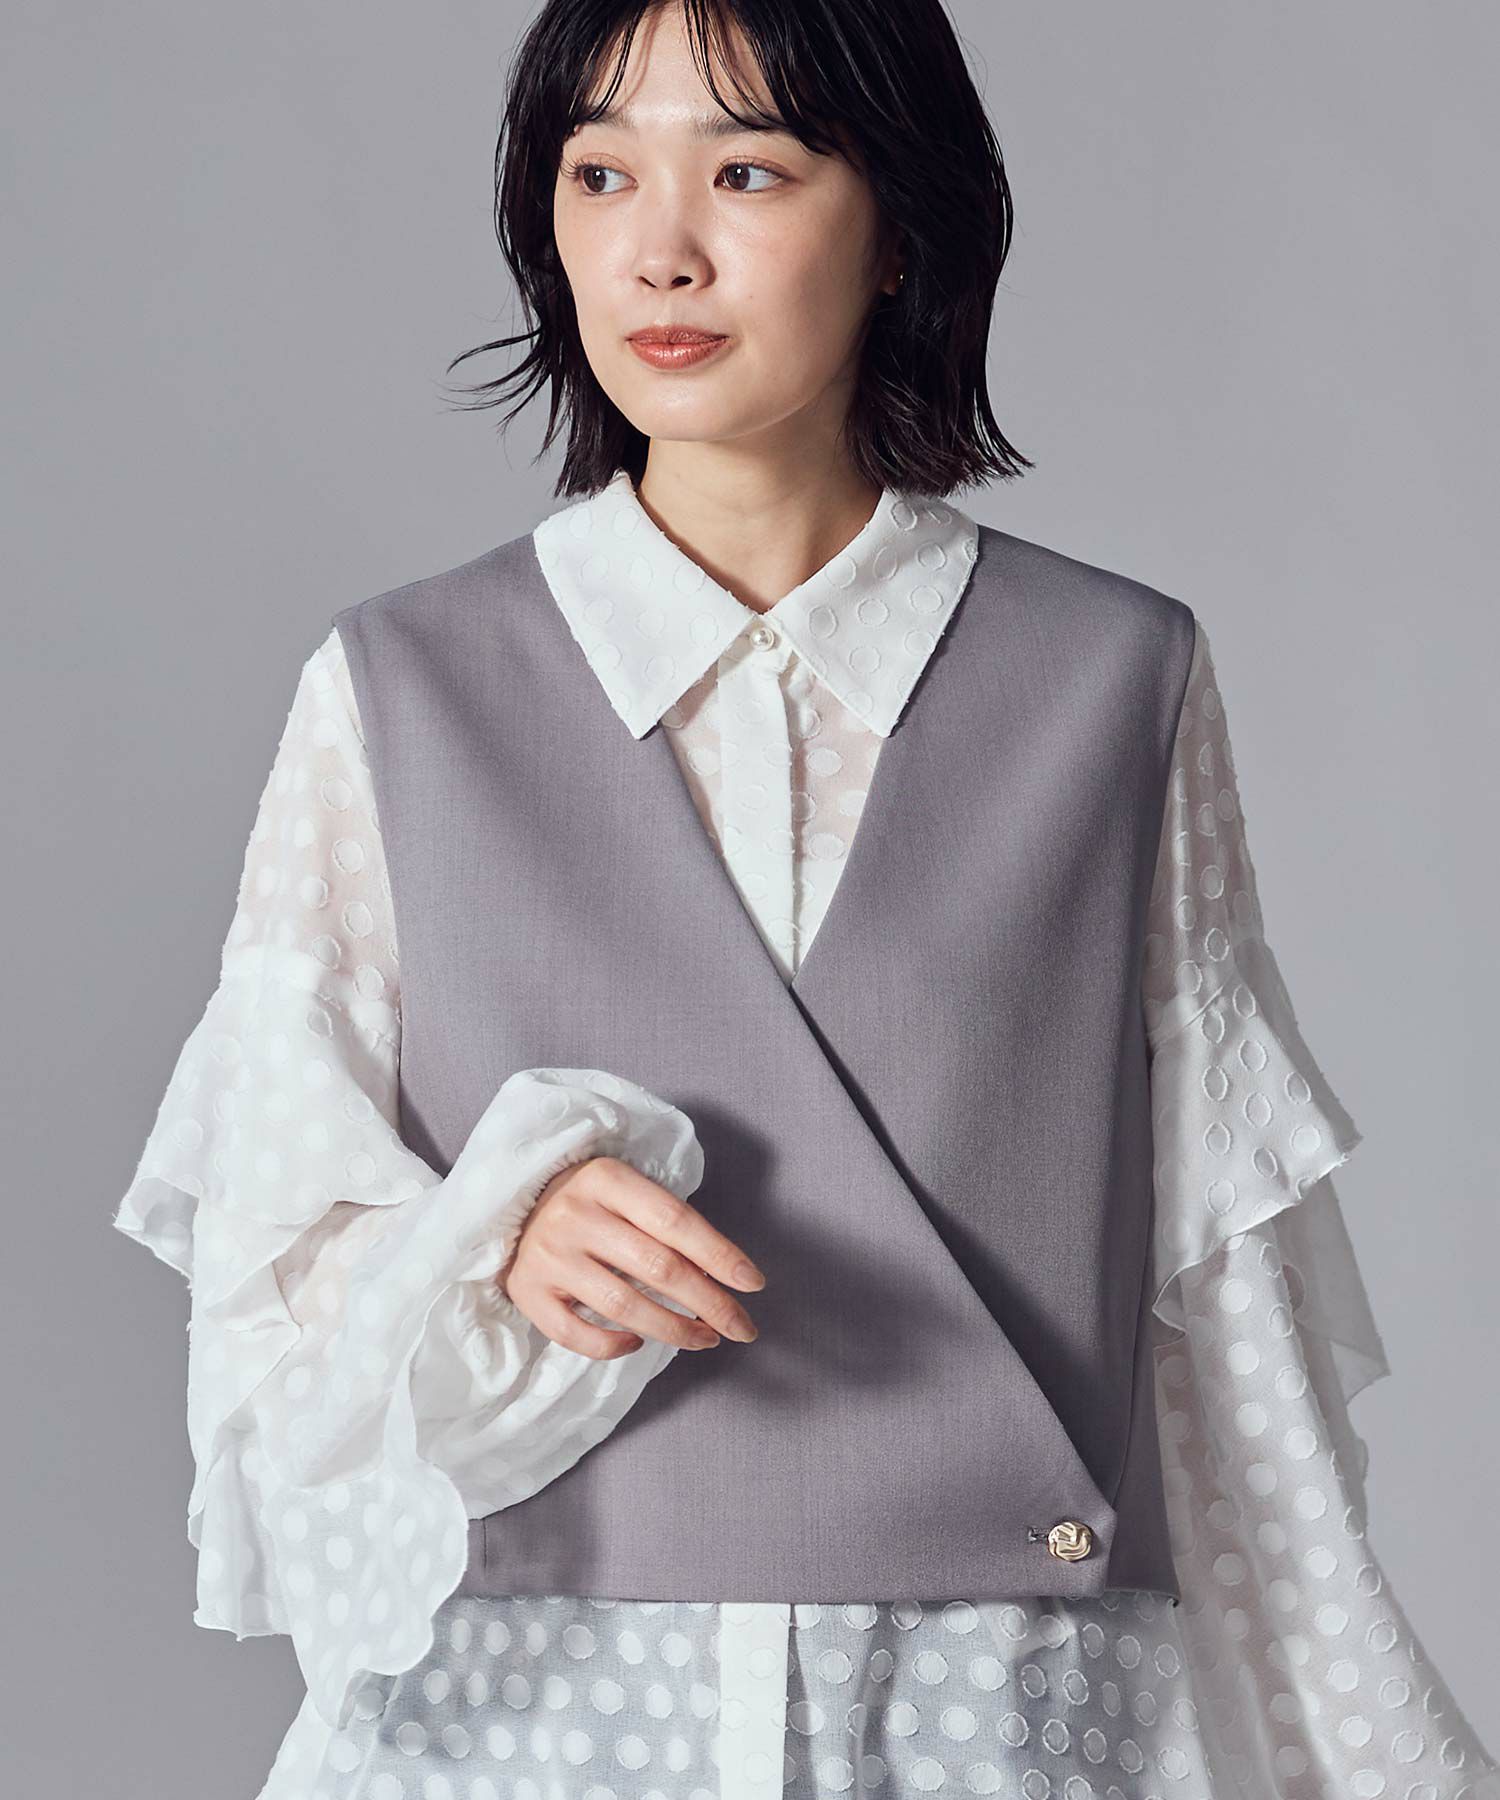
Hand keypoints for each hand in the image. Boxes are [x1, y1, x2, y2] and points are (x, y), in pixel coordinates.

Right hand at [498, 1155, 765, 1359]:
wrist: (516, 1206)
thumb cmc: (592, 1202)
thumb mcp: (627, 1191)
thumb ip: (668, 1224)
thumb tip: (726, 1276)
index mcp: (607, 1178)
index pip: (675, 1221)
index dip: (720, 1255)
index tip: (753, 1283)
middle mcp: (575, 1214)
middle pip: (658, 1267)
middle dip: (710, 1303)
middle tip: (742, 1327)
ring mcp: (548, 1255)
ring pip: (624, 1306)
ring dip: (674, 1330)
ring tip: (705, 1339)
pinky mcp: (527, 1291)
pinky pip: (577, 1334)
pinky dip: (614, 1346)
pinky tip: (640, 1343)